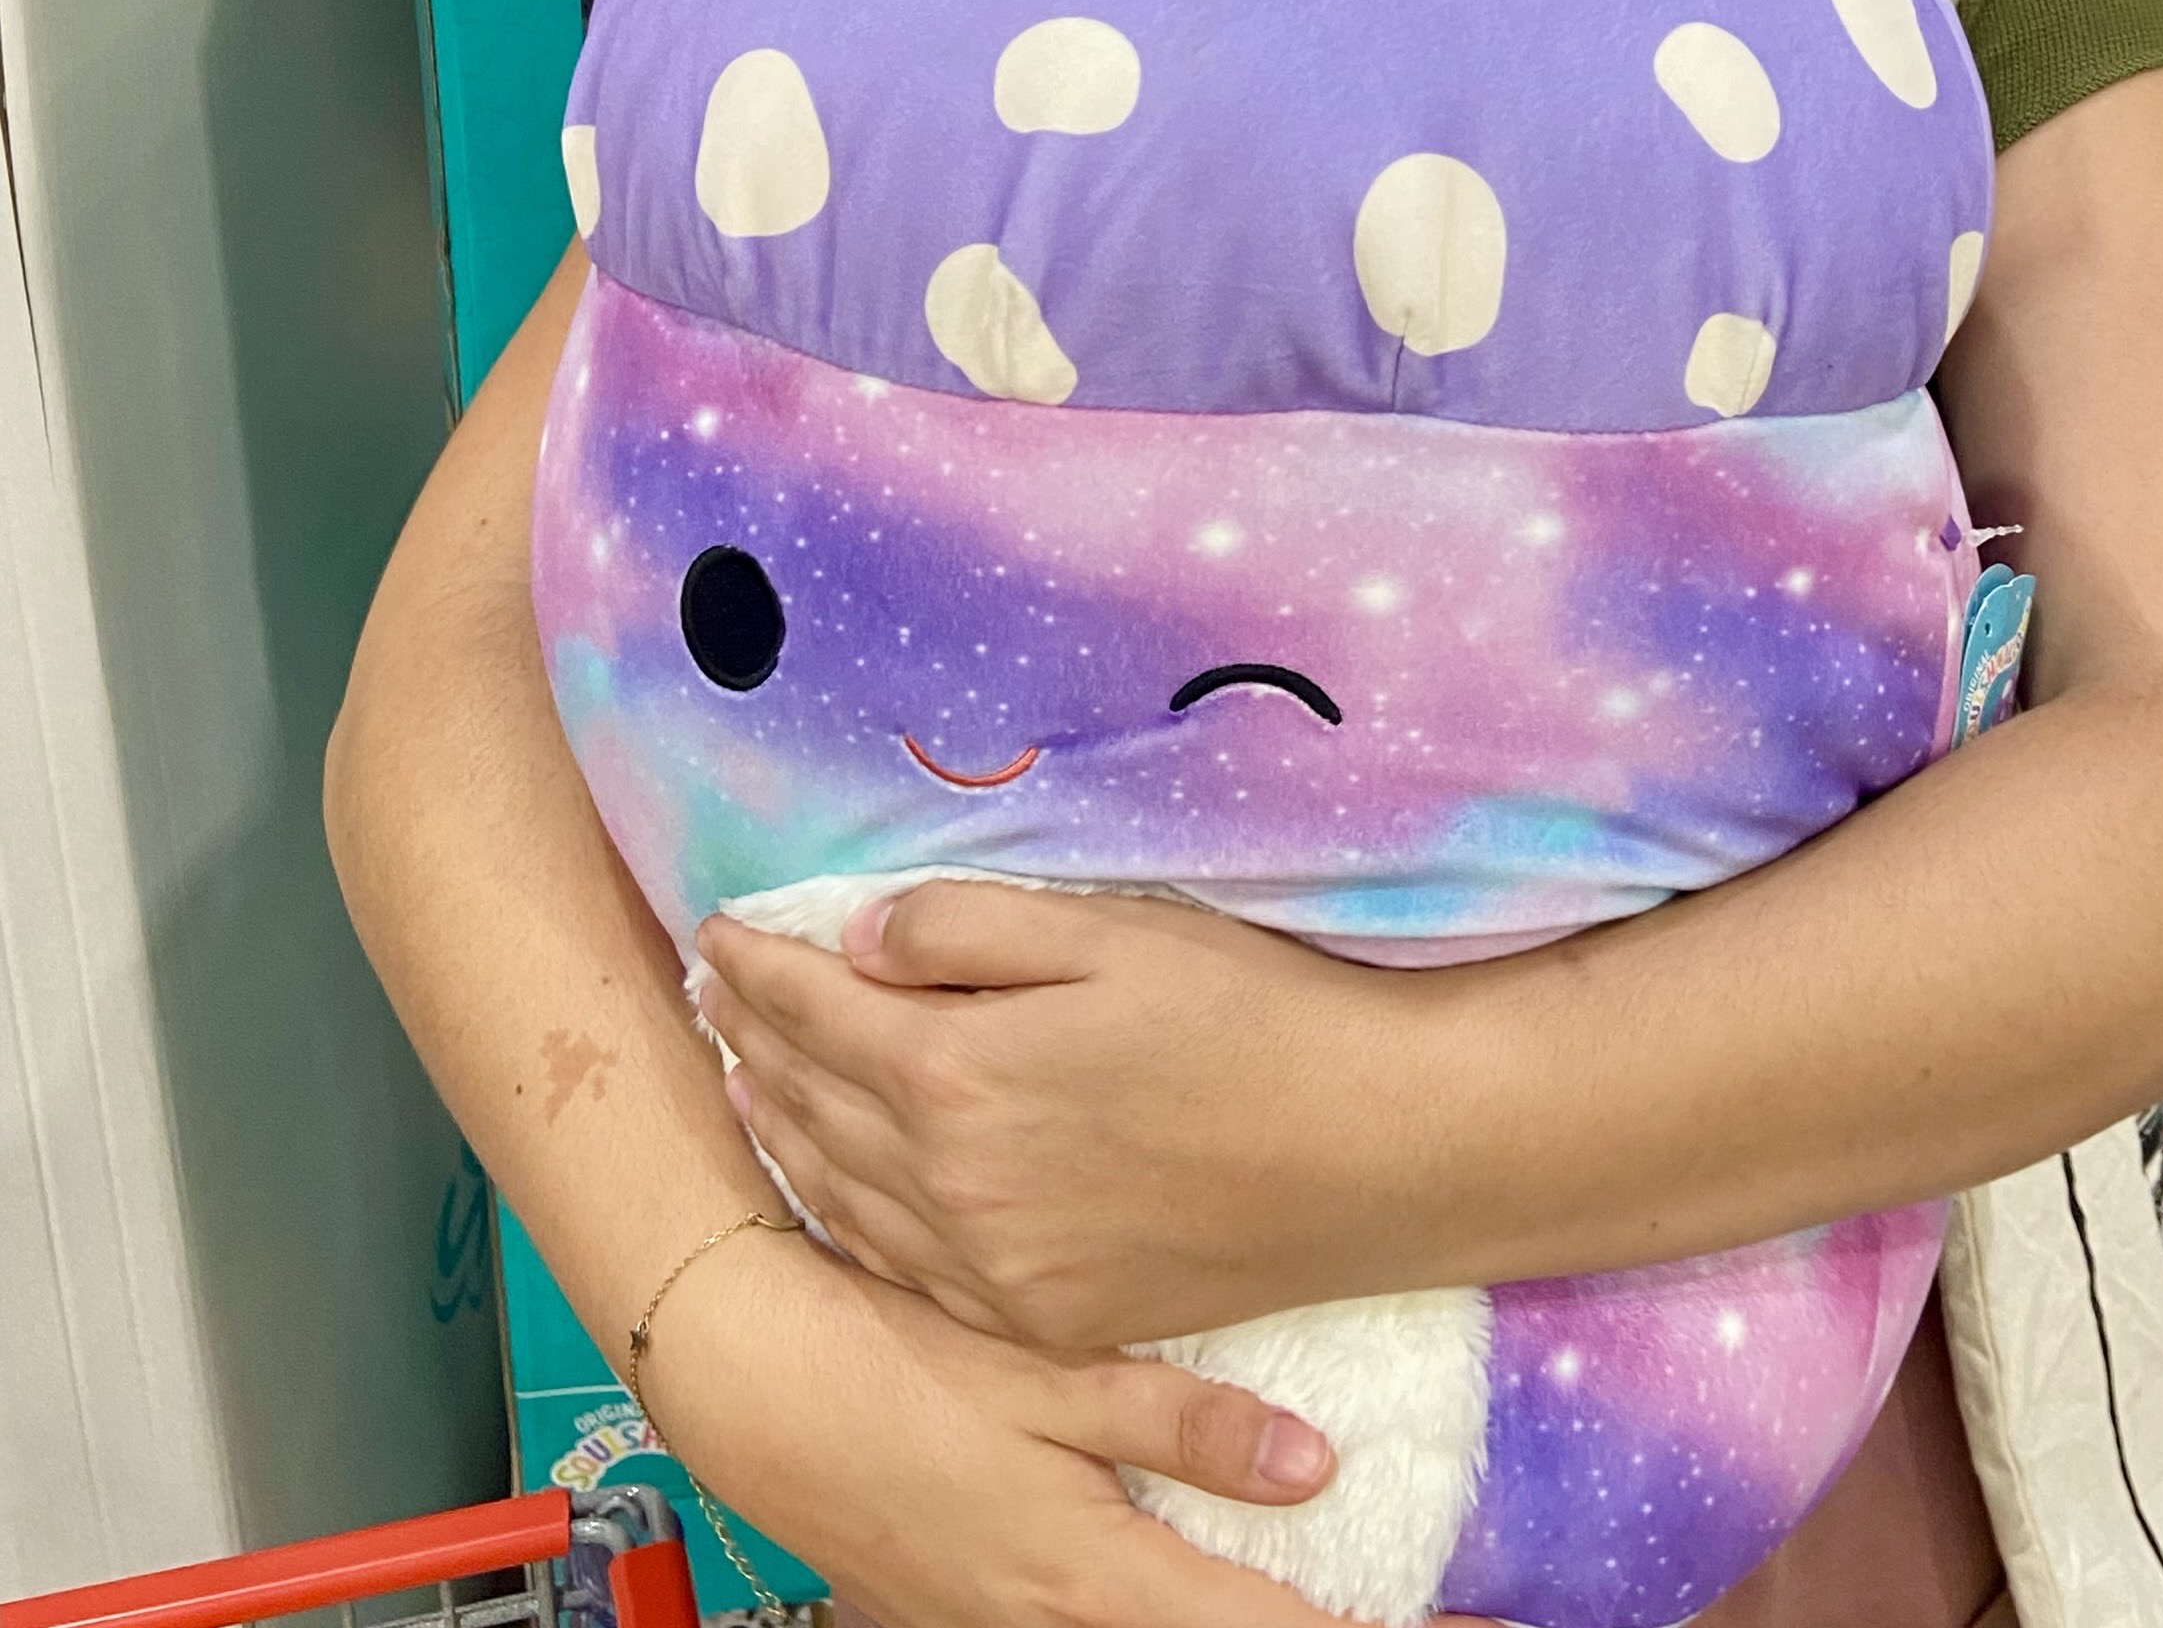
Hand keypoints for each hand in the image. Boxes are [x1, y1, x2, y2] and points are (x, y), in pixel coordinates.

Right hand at [652, 1221, 1350, 1627]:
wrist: (751, 1390)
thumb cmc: (897, 1368)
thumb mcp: (1048, 1375)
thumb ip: (1181, 1423)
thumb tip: (1316, 1467)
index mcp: (1090, 1580)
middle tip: (1428, 1619)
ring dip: (1235, 1622)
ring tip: (1330, 1602)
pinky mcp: (966, 1618)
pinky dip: (1161, 1616)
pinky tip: (1193, 1582)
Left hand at [694, 885, 1449, 1350]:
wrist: (1369, 1154)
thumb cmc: (1252, 1019)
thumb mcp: (1111, 933)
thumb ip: (971, 931)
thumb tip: (862, 938)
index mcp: (957, 1074)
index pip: (817, 1009)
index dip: (758, 963)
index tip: (717, 926)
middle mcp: (950, 1185)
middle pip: (811, 1102)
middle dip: (753, 1036)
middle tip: (714, 987)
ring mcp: (991, 1267)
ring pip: (841, 1194)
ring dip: (782, 1126)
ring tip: (746, 1072)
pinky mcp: (1040, 1315)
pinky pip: (903, 1264)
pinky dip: (845, 1212)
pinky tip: (837, 1180)